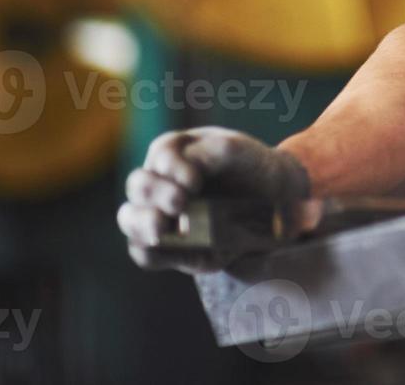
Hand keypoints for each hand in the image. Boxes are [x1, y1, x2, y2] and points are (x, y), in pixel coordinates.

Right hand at [117, 126, 310, 272]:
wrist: (274, 201)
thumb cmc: (251, 167)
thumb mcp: (238, 151)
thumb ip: (211, 154)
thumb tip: (186, 181)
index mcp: (175, 151)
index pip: (161, 155)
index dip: (173, 169)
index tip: (195, 182)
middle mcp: (160, 182)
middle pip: (137, 186)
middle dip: (155, 194)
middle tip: (180, 203)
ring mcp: (160, 214)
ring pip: (129, 219)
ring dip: (142, 223)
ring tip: (161, 230)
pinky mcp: (169, 247)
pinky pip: (144, 254)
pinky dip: (149, 252)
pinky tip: (164, 248)